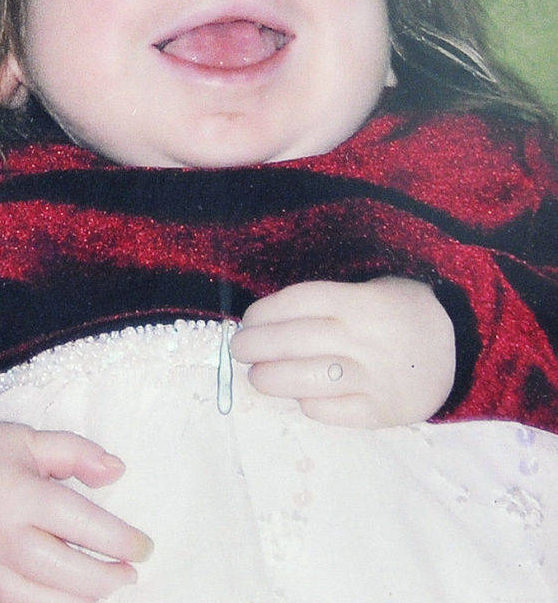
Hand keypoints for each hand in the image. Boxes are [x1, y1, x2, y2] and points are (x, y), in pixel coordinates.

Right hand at [0, 404, 152, 602]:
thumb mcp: (32, 440)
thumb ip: (77, 454)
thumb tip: (117, 471)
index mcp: (23, 498)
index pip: (82, 525)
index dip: (118, 540)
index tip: (143, 547)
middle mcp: (4, 540)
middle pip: (64, 571)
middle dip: (104, 579)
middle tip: (129, 574)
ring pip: (38, 601)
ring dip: (77, 602)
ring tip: (103, 593)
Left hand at [230, 278, 455, 428]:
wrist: (462, 348)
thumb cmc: (406, 312)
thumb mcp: (376, 289)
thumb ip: (331, 302)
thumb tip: (272, 320)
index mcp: (362, 302)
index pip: (300, 302)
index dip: (266, 312)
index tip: (248, 320)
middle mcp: (365, 339)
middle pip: (296, 340)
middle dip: (257, 345)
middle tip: (239, 349)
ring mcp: (374, 378)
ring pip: (308, 380)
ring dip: (272, 378)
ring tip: (258, 376)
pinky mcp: (381, 413)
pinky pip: (333, 412)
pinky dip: (310, 405)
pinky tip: (299, 397)